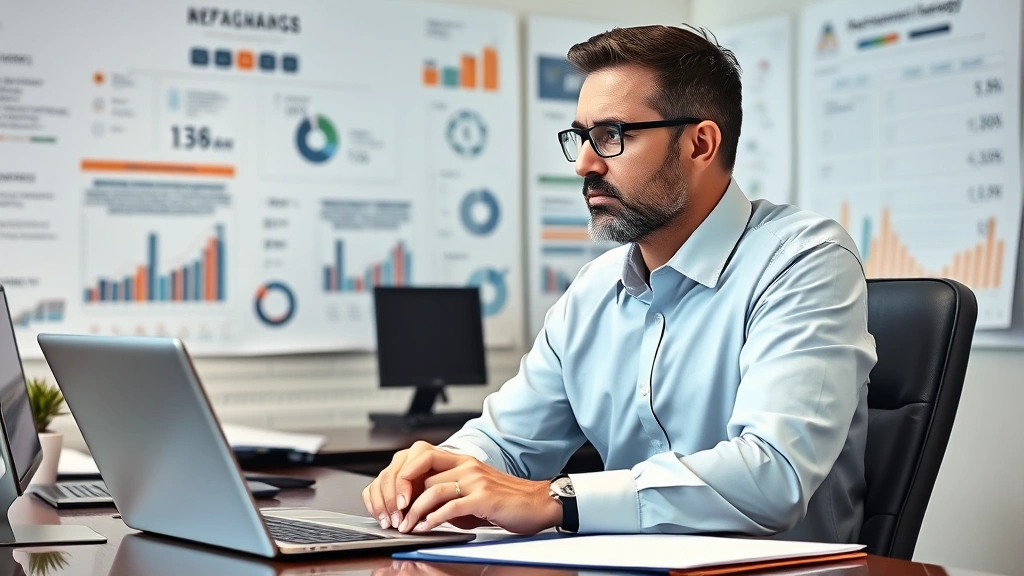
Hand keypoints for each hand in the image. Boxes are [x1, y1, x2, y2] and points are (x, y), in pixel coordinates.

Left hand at [396, 449, 561, 534]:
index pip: (424, 457)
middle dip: (404, 497)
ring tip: (407, 526)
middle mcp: (468, 466)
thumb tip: (427, 509)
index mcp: (464, 461)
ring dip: (415, 512)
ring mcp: (476, 481)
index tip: (396, 496)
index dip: (405, 475)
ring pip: (433, 491)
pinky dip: (434, 518)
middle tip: (396, 516)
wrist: (539, 503)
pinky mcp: (484, 498)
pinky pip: (451, 507)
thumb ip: (452, 493)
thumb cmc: (508, 500)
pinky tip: (426, 527)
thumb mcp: (476, 490)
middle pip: (423, 475)